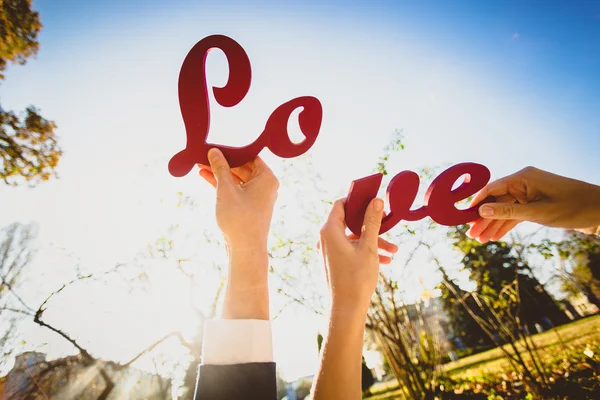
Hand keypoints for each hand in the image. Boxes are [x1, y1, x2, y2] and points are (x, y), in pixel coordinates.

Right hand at [199, 148, 278, 248]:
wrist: (245, 249)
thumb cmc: (240, 218)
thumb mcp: (226, 189)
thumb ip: (220, 168)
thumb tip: (214, 151)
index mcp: (267, 177)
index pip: (249, 156)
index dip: (231, 151)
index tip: (215, 146)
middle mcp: (265, 186)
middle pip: (242, 167)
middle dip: (222, 162)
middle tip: (203, 154)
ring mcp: (257, 197)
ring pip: (236, 179)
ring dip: (219, 173)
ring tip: (199, 165)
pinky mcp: (248, 207)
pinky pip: (235, 190)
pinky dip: (222, 185)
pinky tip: (205, 176)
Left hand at [318, 197, 397, 313]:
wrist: (347, 308)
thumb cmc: (357, 277)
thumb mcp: (368, 246)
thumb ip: (372, 222)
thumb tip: (376, 201)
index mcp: (329, 231)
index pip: (341, 204)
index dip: (357, 199)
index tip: (373, 199)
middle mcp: (325, 239)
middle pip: (349, 222)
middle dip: (371, 224)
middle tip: (388, 223)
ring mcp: (328, 250)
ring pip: (353, 237)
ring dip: (373, 241)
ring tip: (393, 250)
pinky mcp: (333, 261)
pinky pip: (350, 249)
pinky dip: (365, 250)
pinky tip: (385, 260)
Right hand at [468, 166, 599, 241]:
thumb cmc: (573, 207)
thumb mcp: (538, 212)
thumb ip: (507, 212)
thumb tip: (481, 211)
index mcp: (523, 177)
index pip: (492, 189)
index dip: (476, 203)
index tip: (463, 216)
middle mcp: (524, 183)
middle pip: (496, 201)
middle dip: (483, 218)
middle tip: (470, 234)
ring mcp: (529, 193)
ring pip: (505, 210)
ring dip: (493, 224)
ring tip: (480, 240)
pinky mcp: (535, 204)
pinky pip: (515, 214)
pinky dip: (506, 225)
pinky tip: (495, 236)